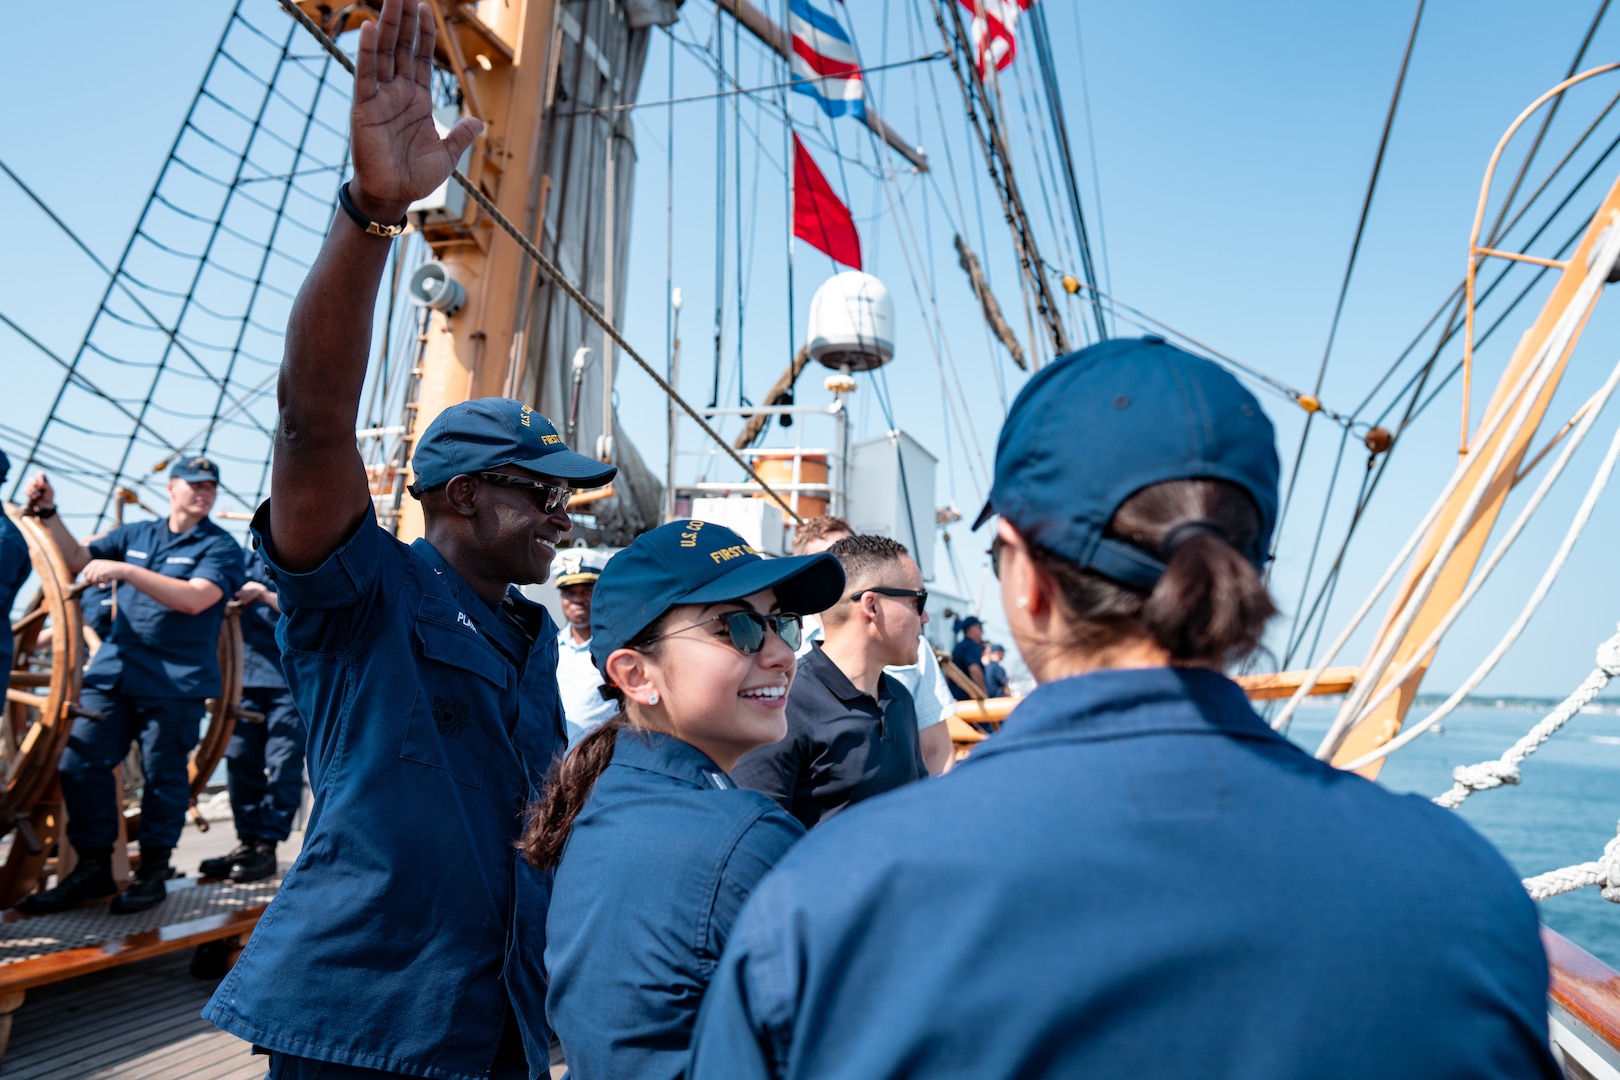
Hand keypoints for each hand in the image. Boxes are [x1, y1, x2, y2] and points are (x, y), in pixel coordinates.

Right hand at [24, 473, 54, 514]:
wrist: (44, 505)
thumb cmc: (49, 497)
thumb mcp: (50, 491)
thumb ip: (46, 485)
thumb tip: (40, 483)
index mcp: (44, 480)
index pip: (40, 474)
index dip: (40, 477)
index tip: (41, 484)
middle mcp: (36, 482)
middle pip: (31, 478)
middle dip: (34, 484)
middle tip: (39, 488)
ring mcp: (31, 486)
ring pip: (28, 485)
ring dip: (33, 490)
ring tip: (38, 495)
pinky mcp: (27, 491)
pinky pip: (25, 489)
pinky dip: (29, 493)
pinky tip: (34, 497)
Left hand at [82, 560, 127, 586]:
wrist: (123, 570)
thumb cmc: (112, 571)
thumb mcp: (102, 570)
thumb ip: (93, 575)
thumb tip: (86, 582)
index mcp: (94, 562)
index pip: (84, 573)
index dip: (88, 579)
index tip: (95, 582)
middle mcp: (95, 564)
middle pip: (87, 577)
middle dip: (93, 583)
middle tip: (99, 585)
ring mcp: (99, 568)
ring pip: (93, 580)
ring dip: (98, 584)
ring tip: (104, 583)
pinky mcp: (103, 572)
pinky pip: (99, 581)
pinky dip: (103, 583)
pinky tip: (108, 581)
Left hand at [236, 581, 269, 605]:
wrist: (270, 600)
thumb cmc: (259, 598)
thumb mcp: (250, 596)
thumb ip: (243, 595)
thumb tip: (235, 594)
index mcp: (252, 584)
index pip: (244, 587)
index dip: (241, 592)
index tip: (238, 597)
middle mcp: (256, 584)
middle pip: (247, 589)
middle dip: (243, 595)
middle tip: (240, 600)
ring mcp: (260, 586)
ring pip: (250, 592)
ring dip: (246, 598)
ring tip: (243, 602)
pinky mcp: (262, 590)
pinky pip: (254, 594)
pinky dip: (250, 598)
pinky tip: (247, 602)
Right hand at [349, 0, 483, 220]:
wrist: (393, 196)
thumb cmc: (416, 177)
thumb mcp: (448, 154)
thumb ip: (461, 135)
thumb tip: (480, 123)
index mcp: (418, 100)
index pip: (421, 57)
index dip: (424, 32)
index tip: (426, 5)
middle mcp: (398, 93)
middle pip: (402, 47)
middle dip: (405, 18)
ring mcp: (380, 97)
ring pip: (385, 53)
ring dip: (389, 24)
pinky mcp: (364, 108)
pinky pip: (366, 74)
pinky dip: (368, 51)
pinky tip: (371, 28)